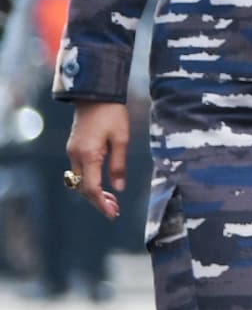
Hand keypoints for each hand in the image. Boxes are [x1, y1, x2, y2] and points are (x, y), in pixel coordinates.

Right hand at [62, 102, 128, 219]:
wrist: (95, 95)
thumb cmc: (112, 114)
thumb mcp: (122, 139)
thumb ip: (119, 165)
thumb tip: (118, 188)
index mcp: (88, 154)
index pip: (91, 187)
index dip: (101, 203)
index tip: (112, 213)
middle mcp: (75, 156)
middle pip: (82, 188)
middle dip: (97, 201)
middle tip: (114, 210)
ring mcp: (72, 152)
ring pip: (79, 181)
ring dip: (93, 193)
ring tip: (111, 201)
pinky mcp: (73, 148)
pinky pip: (79, 171)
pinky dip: (89, 181)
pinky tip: (102, 185)